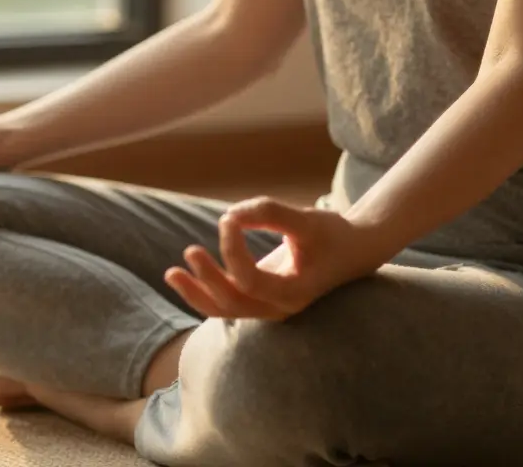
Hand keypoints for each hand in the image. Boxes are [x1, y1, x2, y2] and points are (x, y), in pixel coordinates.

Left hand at [164, 197, 390, 320]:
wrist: (352, 251)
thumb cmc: (331, 234)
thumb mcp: (307, 219)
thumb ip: (270, 213)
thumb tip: (229, 216)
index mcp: (295, 293)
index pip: (251, 281)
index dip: (233, 251)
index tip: (230, 218)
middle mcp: (279, 307)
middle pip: (233, 304)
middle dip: (207, 280)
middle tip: (190, 250)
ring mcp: (267, 306)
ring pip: (224, 309)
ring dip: (196, 293)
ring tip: (170, 273)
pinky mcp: (258, 298)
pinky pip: (225, 302)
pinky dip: (203, 291)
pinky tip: (181, 275)